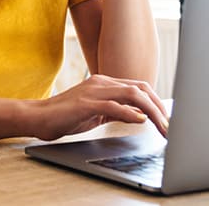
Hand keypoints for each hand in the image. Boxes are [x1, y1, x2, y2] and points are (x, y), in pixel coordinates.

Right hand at [29, 74, 169, 140]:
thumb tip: (139, 115)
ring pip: (132, 94)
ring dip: (152, 111)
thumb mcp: (96, 113)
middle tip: (170, 126)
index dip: (157, 102)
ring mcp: (94, 90)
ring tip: (162, 127)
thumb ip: (116, 111)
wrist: (38, 117)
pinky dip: (130, 113)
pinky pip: (113, 105)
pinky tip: (140, 121)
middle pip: (141, 88)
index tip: (167, 119)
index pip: (139, 88)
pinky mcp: (86, 103)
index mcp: (105, 83)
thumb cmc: (65, 116)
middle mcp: (102, 82)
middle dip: (160, 107)